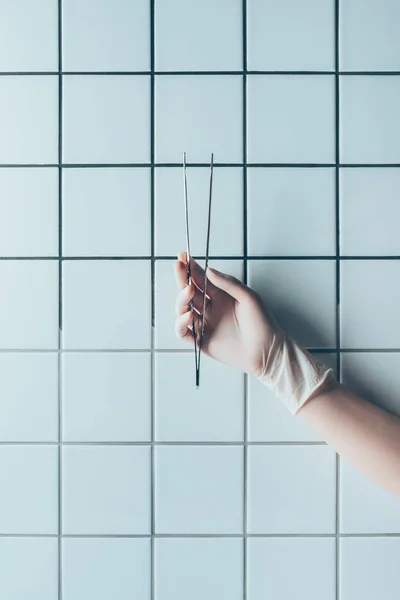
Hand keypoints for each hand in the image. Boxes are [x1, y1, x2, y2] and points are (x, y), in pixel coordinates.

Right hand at [174, 252, 282, 376]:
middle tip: (179, 266)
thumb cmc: (263, 323)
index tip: (183, 256)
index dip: (191, 268)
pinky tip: (189, 316)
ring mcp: (205, 325)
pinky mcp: (202, 342)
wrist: (268, 351)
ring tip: (189, 292)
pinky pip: (184, 332)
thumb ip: (229, 283)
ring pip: (183, 310)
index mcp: (222, 296)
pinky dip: (181, 324)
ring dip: (181, 300)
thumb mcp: (249, 297)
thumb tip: (209, 270)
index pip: (202, 279)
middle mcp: (211, 309)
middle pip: (189, 292)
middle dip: (182, 278)